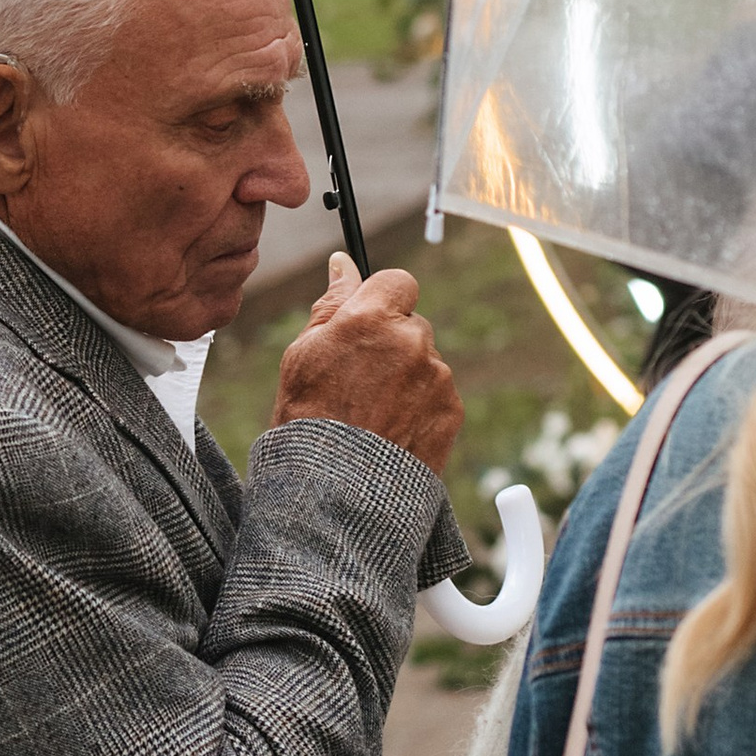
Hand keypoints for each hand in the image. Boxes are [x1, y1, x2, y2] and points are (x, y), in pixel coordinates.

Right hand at [267, 254, 461, 474]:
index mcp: (371, 318)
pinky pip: (438, 393)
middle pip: (411, 323)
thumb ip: (331, 303)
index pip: (397, 280)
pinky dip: (421, 407)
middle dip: (392, 342)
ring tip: (374, 415)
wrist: (339, 492)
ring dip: (407, 377)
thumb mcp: (303, 355)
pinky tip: (392, 431)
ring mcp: (436, 375)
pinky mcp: (452, 409)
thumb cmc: (309, 420)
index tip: (369, 321)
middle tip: (361, 381)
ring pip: (425, 361)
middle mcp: (411, 339)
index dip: (382, 300)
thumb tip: (343, 263)